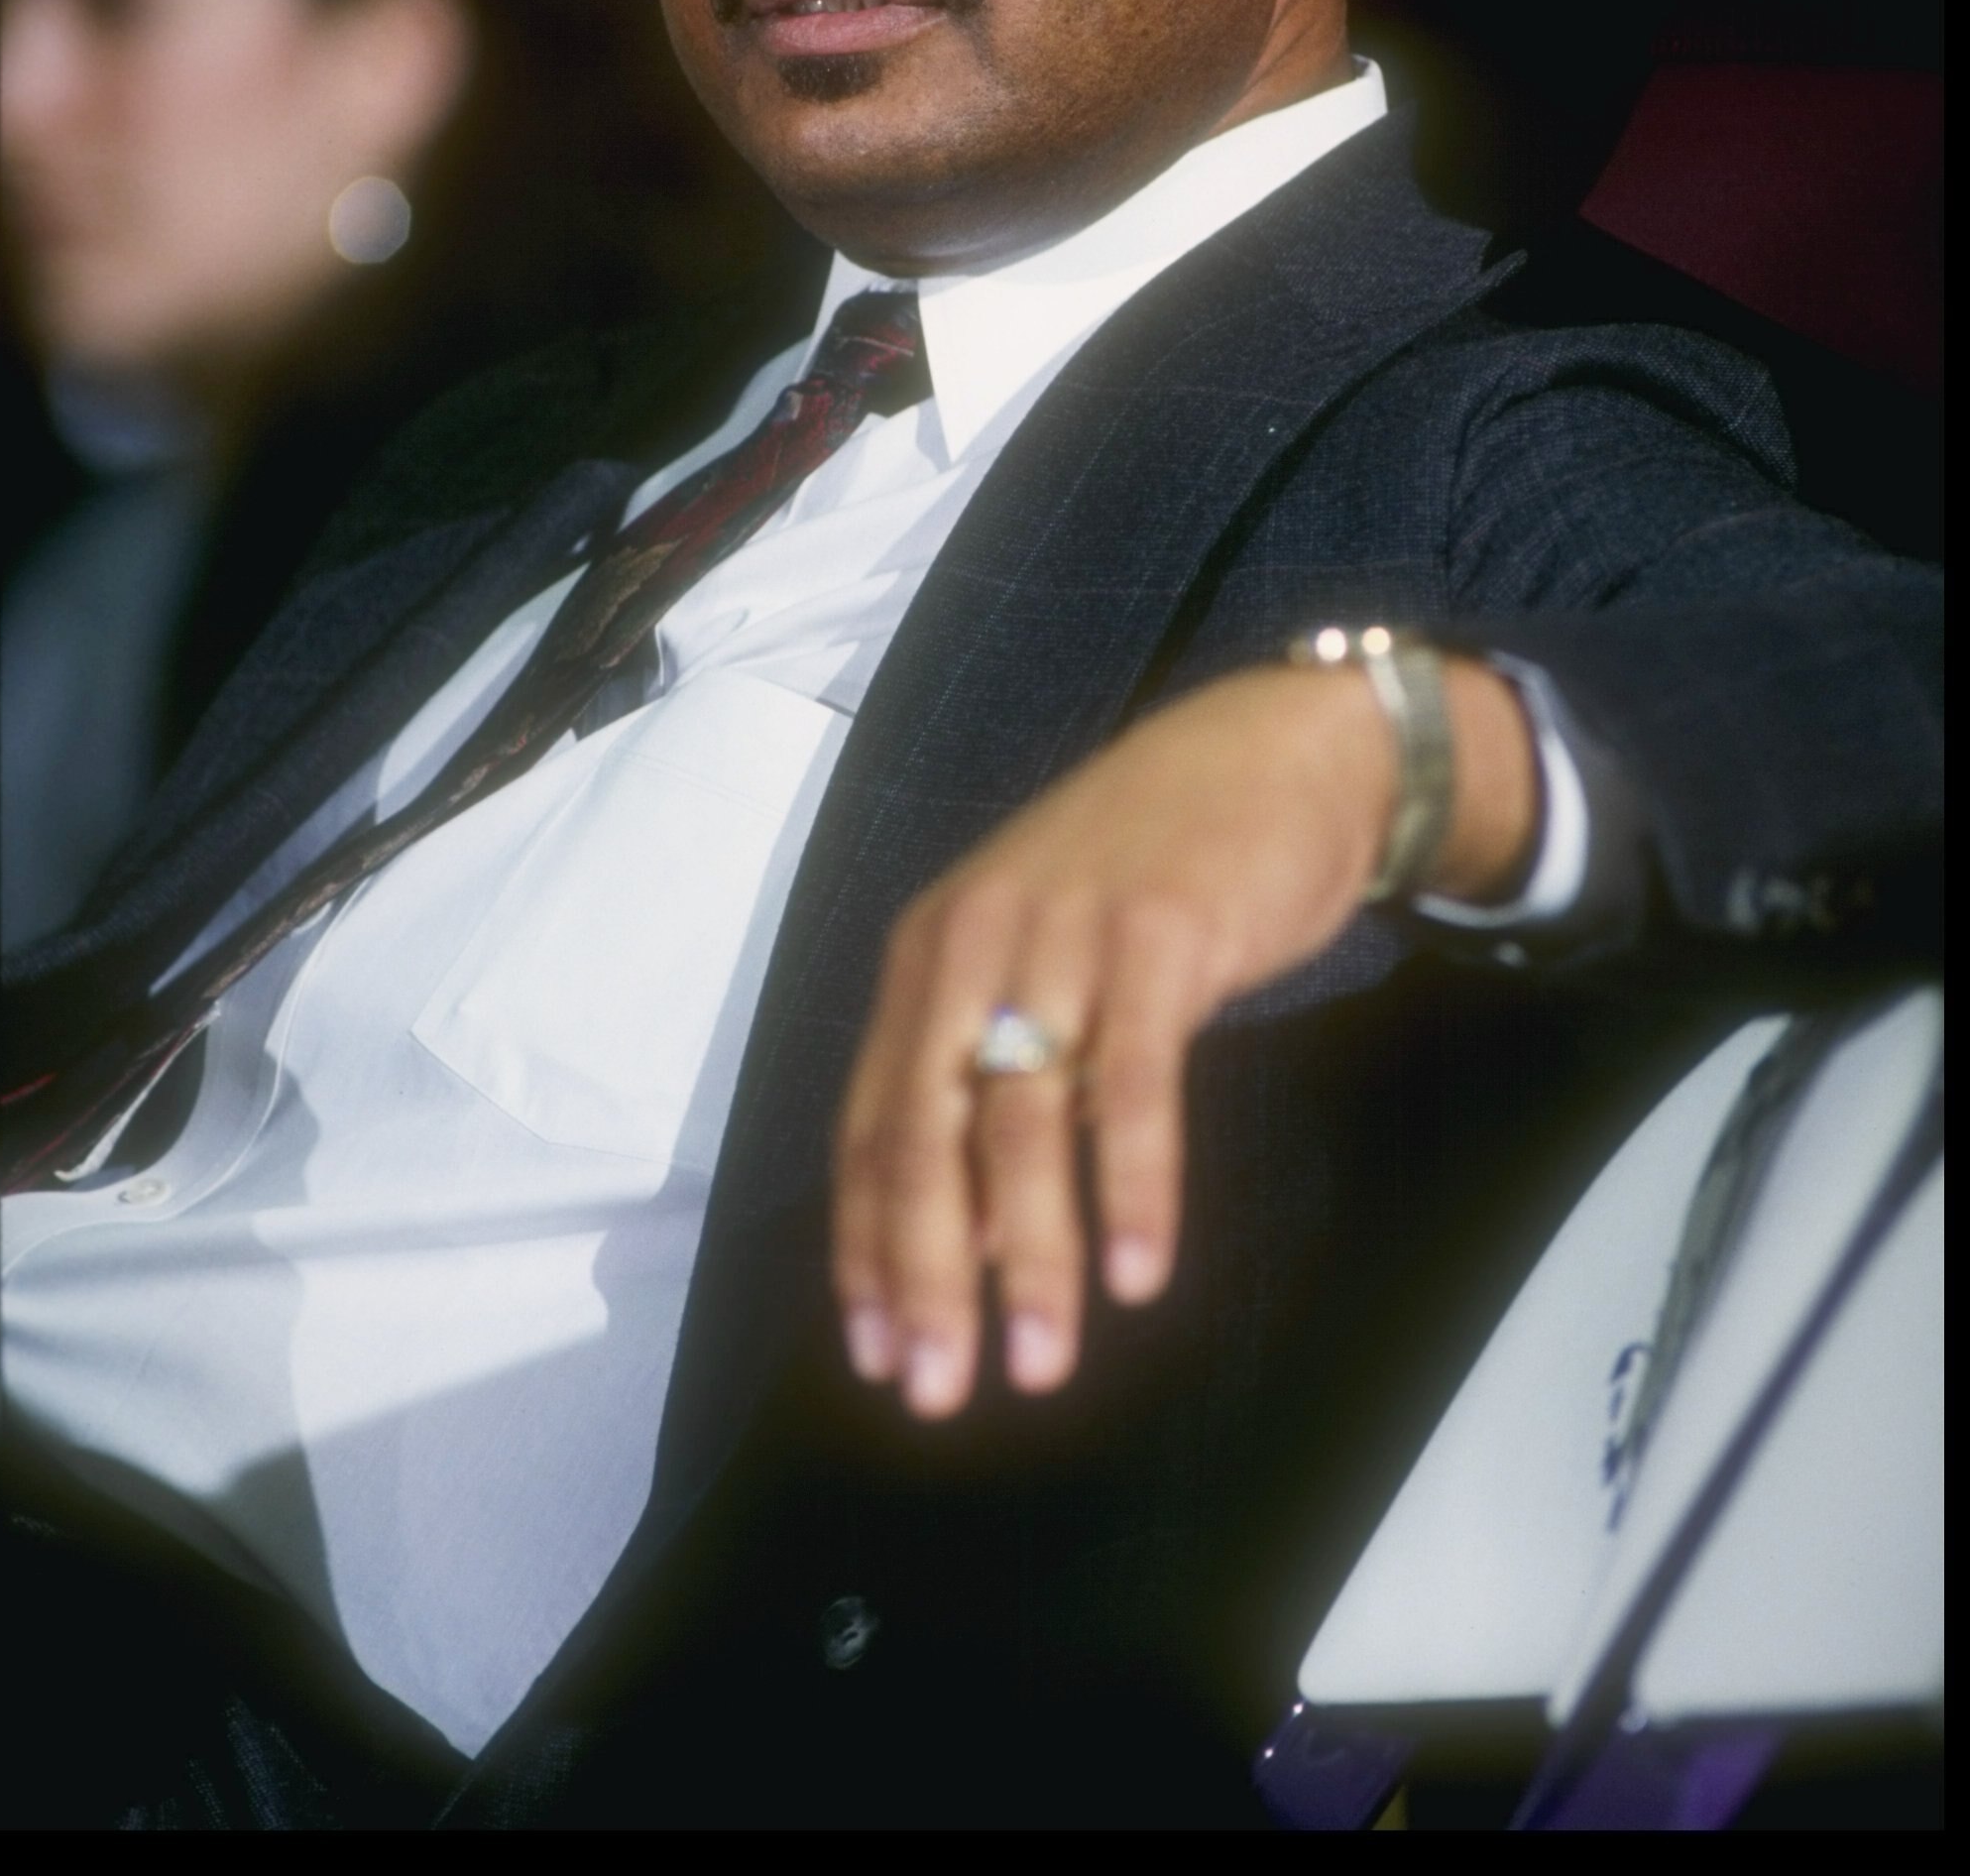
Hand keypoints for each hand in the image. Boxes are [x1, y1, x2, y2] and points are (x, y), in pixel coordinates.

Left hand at [832, 654, 1537, 1418]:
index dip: (869, 1246)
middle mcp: (977, 939)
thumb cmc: (1153, 874)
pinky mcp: (1161, 934)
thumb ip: (995, 1075)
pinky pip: (1135, 1081)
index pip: (874, 1124)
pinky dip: (1133, 1184)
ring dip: (1030, 1257)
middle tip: (937, 1392)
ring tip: (1041, 1366)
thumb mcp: (1042, 957)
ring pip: (1023, 1120)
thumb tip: (969, 1242)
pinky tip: (1137, 1272)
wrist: (1275, 752)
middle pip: (927, 1133)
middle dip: (928, 1275)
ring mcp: (1066, 932)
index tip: (877, 1354)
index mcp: (930, 953)